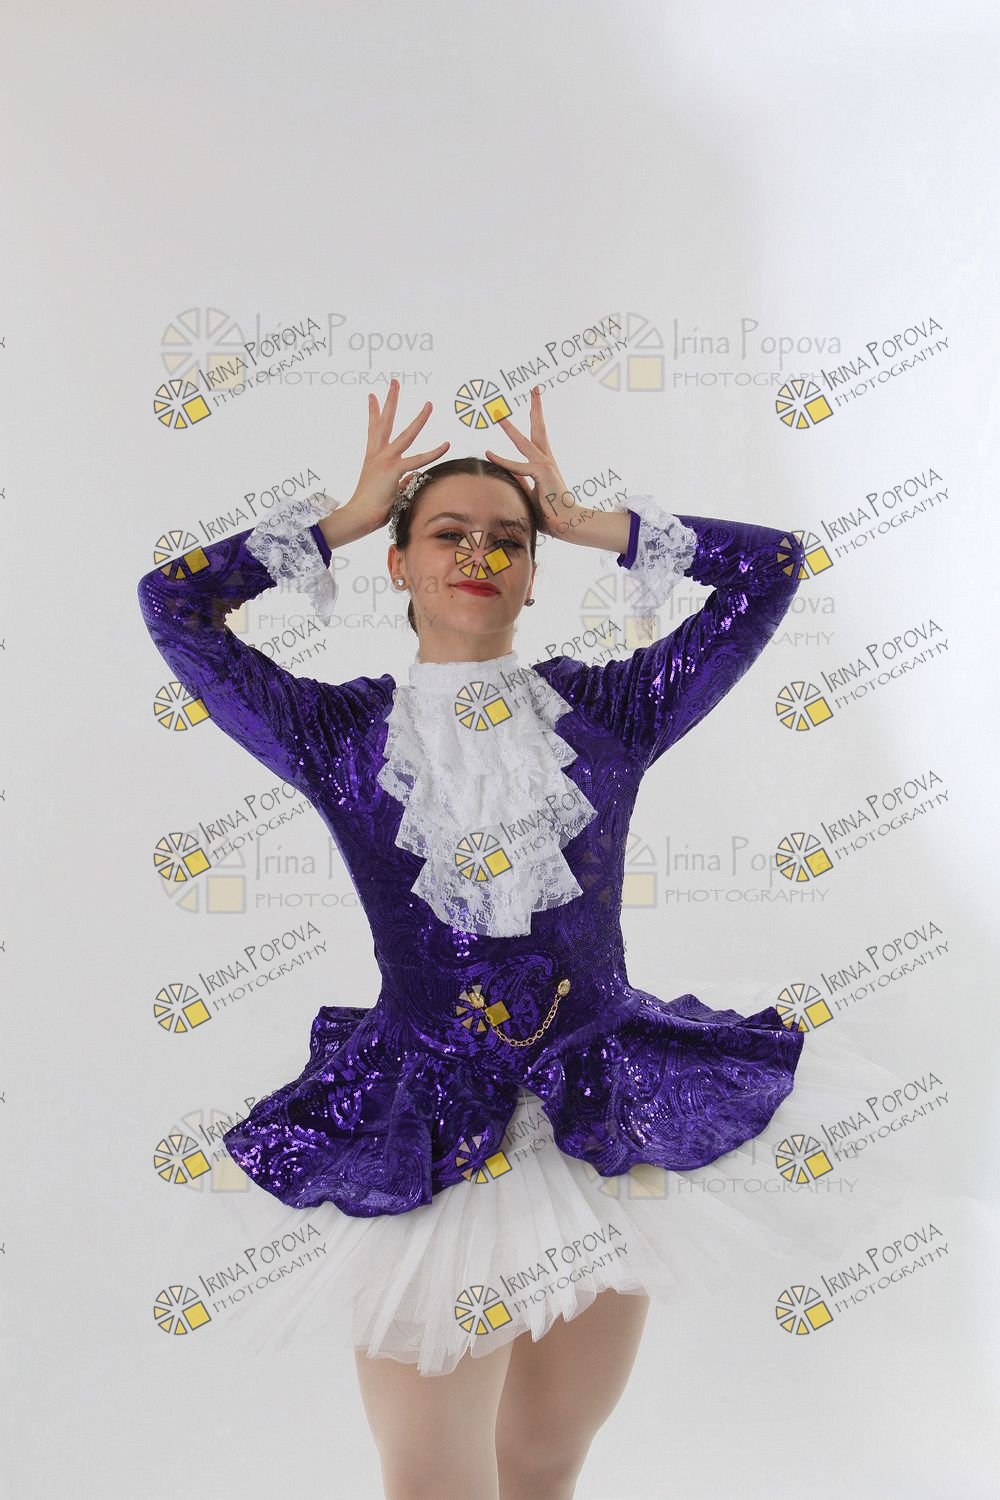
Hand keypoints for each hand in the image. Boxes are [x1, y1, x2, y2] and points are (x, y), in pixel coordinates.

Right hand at [347, 379, 449, 532]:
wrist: (359, 515)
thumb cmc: (370, 508)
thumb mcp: (387, 491)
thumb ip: (401, 482)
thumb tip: (413, 478)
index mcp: (372, 457)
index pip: (374, 429)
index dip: (374, 412)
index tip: (372, 396)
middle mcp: (377, 454)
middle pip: (385, 421)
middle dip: (390, 400)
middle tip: (394, 382)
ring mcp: (385, 459)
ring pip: (407, 433)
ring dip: (420, 419)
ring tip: (430, 404)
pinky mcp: (394, 468)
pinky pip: (419, 459)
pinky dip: (434, 453)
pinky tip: (447, 444)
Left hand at [484, 387, 575, 538]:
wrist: (567, 523)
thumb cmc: (550, 513)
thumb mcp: (530, 493)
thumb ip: (520, 481)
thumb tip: (507, 474)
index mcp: (545, 463)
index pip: (538, 437)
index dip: (535, 419)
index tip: (532, 405)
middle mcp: (546, 459)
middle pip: (539, 428)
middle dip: (536, 407)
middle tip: (534, 388)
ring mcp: (545, 464)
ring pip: (524, 441)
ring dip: (510, 427)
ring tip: (499, 413)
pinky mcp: (541, 473)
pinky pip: (517, 466)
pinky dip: (502, 460)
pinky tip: (489, 453)